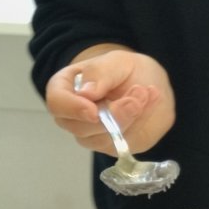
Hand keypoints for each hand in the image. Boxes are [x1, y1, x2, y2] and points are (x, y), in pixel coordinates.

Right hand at [45, 46, 176, 155]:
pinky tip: (151, 102)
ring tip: (147, 93)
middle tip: (139, 92)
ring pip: (103, 139)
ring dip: (130, 118)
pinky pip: (123, 144)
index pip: (57, 103)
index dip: (72, 108)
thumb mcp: (115, 62)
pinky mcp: (111, 147)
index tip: (94, 110)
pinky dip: (140, 123)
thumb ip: (100, 73)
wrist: (149, 84)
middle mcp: (72, 117)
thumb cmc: (125, 70)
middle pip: (80, 128)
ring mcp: (90, 135)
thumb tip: (85, 93)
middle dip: (113, 114)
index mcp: (64, 89)